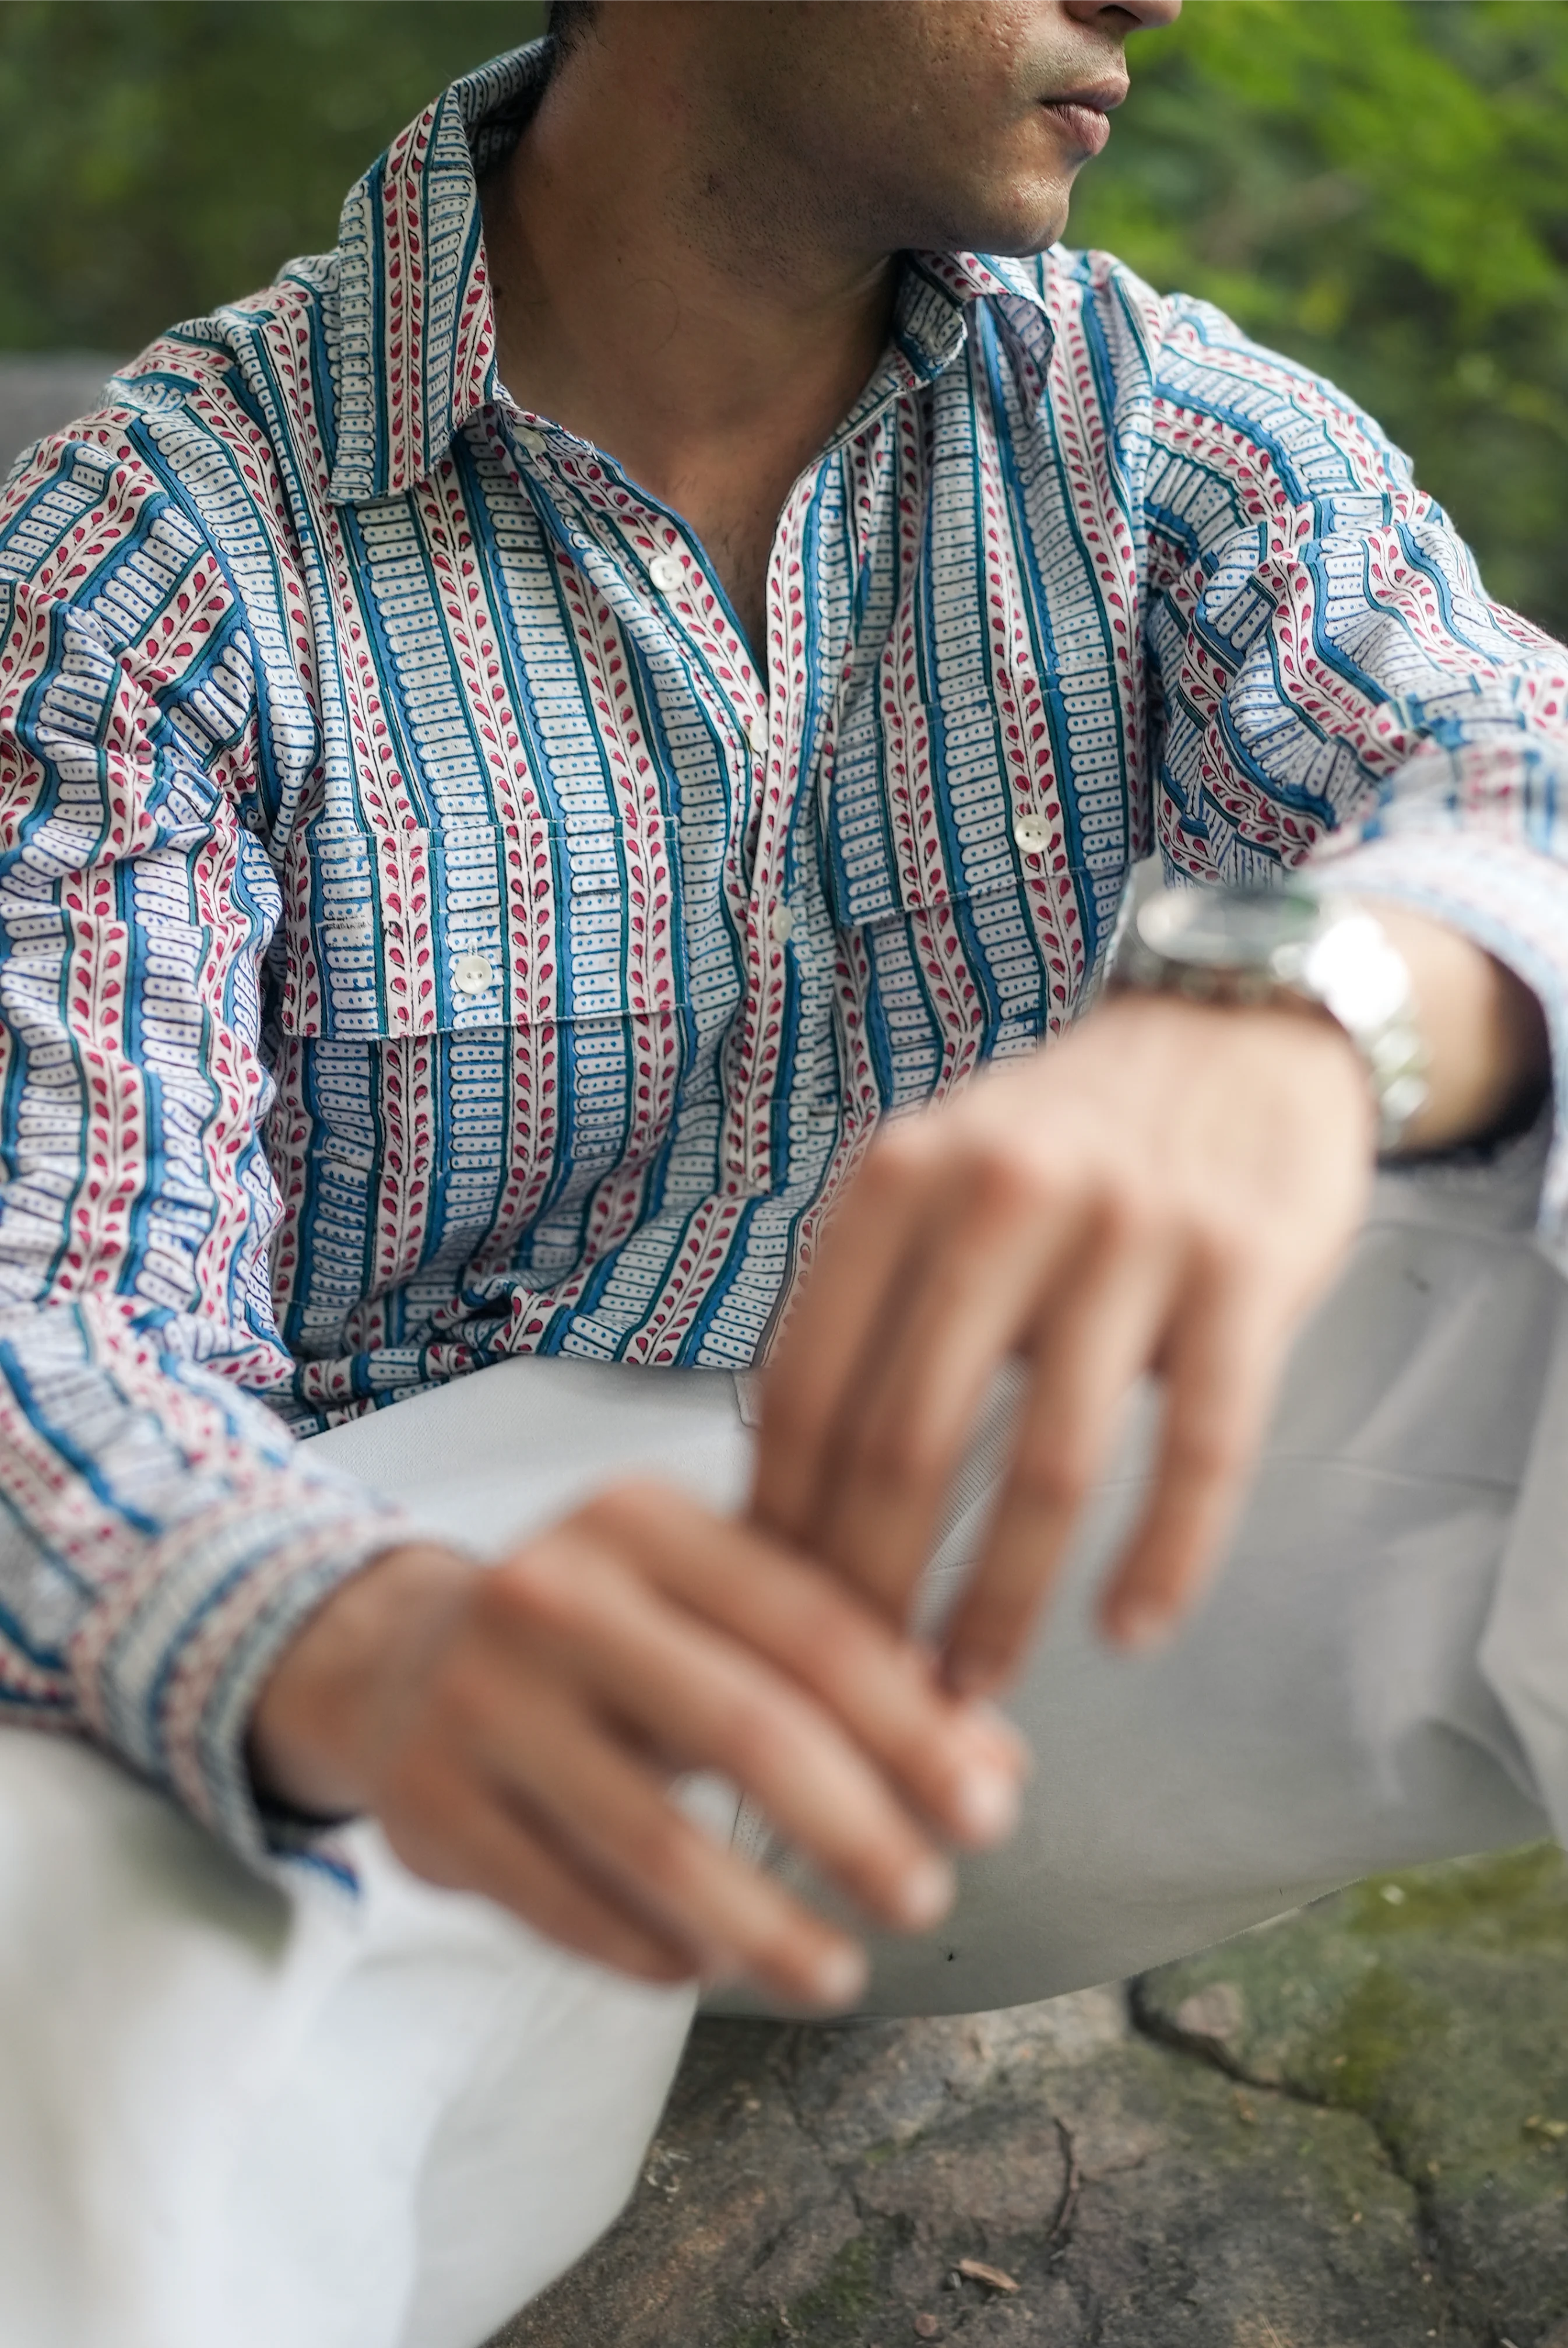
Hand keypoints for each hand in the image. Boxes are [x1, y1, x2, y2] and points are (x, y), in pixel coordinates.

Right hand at [250, 1482, 1023, 2011]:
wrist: (392, 1656)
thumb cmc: (601, 1634)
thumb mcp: (713, 1610)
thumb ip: (853, 1667)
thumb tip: (996, 1766)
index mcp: (642, 1519)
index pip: (811, 1625)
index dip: (913, 1725)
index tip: (990, 1807)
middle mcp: (550, 1591)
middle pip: (744, 1729)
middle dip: (856, 1830)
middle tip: (928, 1898)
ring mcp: (476, 1699)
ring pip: (656, 1842)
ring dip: (767, 1925)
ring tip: (840, 1973)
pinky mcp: (426, 1806)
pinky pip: (569, 1906)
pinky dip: (658, 1951)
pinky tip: (714, 1964)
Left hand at [753, 991, 1376, 1692]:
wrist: (1242, 1027)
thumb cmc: (1064, 1138)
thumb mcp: (936, 1177)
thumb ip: (867, 1305)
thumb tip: (778, 1494)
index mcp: (900, 1179)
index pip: (804, 1387)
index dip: (780, 1524)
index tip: (770, 1620)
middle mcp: (1003, 1195)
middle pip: (908, 1444)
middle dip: (874, 1593)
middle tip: (860, 1694)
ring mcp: (1131, 1232)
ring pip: (1050, 1467)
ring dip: (1004, 1604)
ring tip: (974, 1689)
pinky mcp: (1245, 1270)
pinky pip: (1201, 1449)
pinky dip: (1163, 1558)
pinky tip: (1130, 1631)